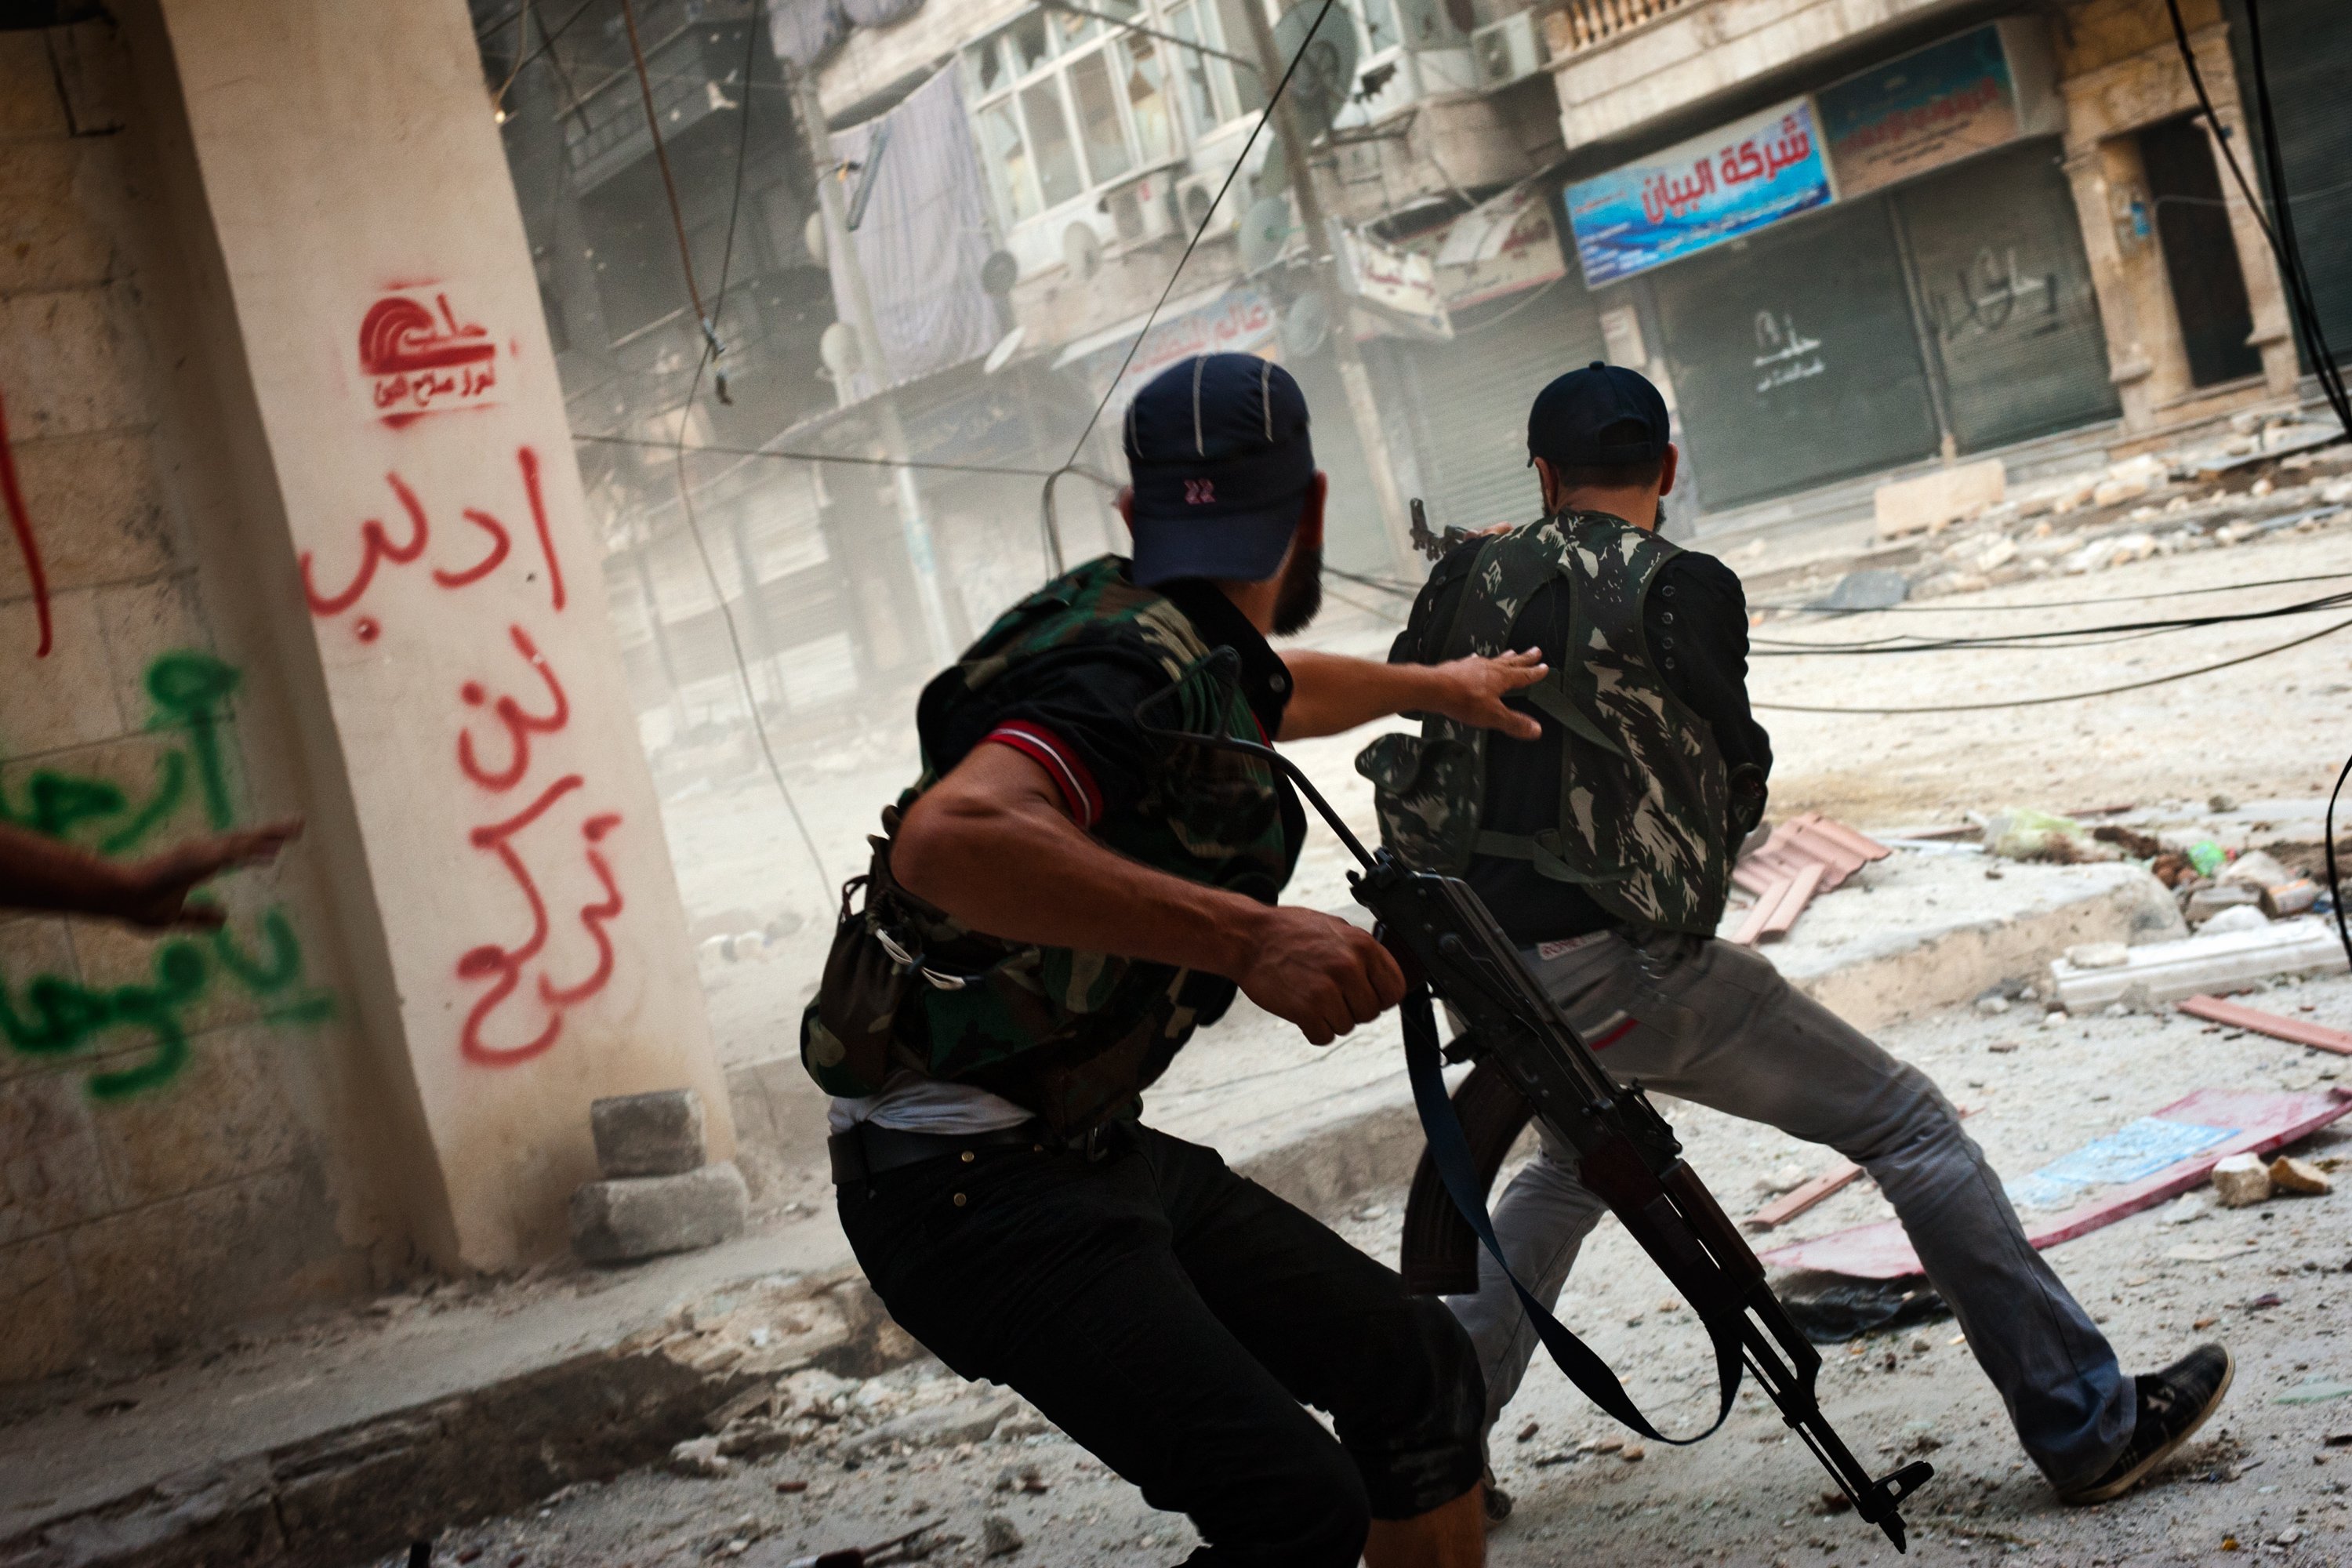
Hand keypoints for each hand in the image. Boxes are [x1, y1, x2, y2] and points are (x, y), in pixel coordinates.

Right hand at [113, 818, 302, 928]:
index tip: (280, 843)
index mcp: (200, 865)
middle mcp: (202, 855)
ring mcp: (199, 855)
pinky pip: (228, 856)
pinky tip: (271, 853)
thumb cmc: (138, 905)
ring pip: (240, 844)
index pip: (236, 852)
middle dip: (271, 833)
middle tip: (299, 824)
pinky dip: (250, 853)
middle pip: (243, 841)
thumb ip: (199, 917)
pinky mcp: (194, 861)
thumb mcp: (176, 916)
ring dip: (266, 838)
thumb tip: (224, 920)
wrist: (116, 899)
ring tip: (293, 831)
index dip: (258, 847)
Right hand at [1235, 905, 1406, 1045]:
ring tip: (1312, 998)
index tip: (1366, 996)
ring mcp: (1328, 989)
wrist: (1249, 938)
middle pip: (1371, 1012)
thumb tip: (1384, 976)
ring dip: (1330, 1019)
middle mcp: (1349, 967)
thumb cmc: (1290, 932)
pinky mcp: (1306, 1010)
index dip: (1381, 997)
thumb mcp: (1336, 929)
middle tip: (1331, 996)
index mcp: (1362, 945)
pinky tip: (1302, 1011)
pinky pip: (1324, 1036)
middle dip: (1353, 1009)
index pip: (1395, 989)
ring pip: (1347, 1026)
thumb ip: (1362, 952)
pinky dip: (1313, 1030)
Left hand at [1425, 648, 1546, 740]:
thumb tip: (1536, 729)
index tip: (1544, 667)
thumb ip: (1514, 722)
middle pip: (1512, 662)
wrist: (1434, 688)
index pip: (1523, 675)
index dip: (1535, 672)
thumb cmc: (1464, 700)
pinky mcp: (1458, 667)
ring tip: (1512, 653)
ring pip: (1494, 660)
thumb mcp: (1493, 716)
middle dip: (1525, 658)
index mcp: (1501, 678)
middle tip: (1535, 651)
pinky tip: (1475, 659)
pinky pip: (1472, 662)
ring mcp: (1473, 666)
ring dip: (1505, 657)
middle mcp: (1489, 668)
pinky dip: (1477, 661)